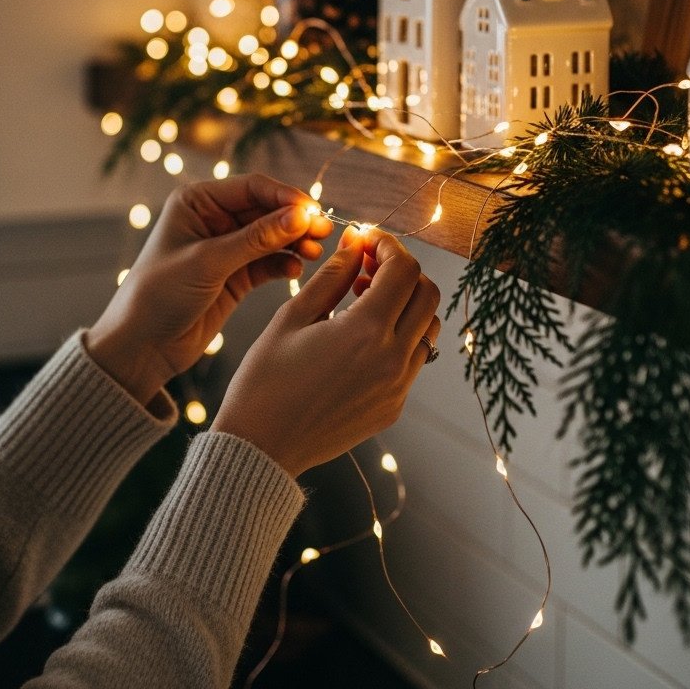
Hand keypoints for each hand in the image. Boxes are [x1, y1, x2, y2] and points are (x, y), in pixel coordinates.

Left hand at [86, 174, 331, 405]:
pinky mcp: (236, 276)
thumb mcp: (208, 262)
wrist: (141, 346)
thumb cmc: (158, 295)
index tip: (312, 211)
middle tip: (324, 232)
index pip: (252, 187)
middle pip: (268, 210)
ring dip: (295, 242)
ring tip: (314, 253)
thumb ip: (257, 239)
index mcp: (197, 201)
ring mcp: (227, 248)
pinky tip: (296, 270)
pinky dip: (285, 264)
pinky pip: (269, 262)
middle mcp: (213, 219)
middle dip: (296, 220)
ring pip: (273, 236)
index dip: (285, 197)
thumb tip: (301, 215)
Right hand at [214, 227, 440, 476]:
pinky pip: (413, 360)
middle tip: (366, 267)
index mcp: (367, 332)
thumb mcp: (292, 318)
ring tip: (363, 302)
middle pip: (427, 294)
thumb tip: (356, 242)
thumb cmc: (265, 381)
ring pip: (428, 328)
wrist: (261, 447)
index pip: (404, 270)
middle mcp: (393, 360)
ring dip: (405, 304)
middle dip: (402, 271)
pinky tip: (361, 337)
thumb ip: (332, 276)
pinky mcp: (393, 407)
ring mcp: (398, 388)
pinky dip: (399, 336)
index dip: (388, 246)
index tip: (366, 241)